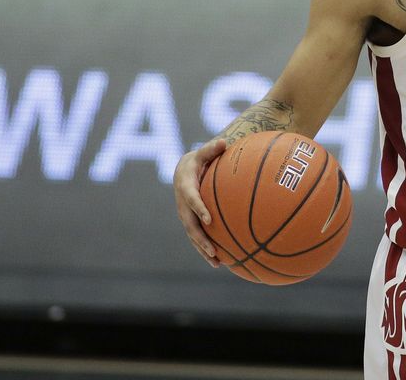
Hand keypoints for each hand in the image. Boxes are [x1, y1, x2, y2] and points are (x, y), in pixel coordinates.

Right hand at [173, 138, 227, 267]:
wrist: (183, 171)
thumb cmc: (198, 160)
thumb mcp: (203, 152)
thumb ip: (212, 148)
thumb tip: (223, 141)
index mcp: (185, 186)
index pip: (191, 199)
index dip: (199, 209)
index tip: (209, 220)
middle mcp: (182, 204)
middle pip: (190, 225)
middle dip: (201, 239)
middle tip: (213, 251)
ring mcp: (185, 215)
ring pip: (192, 236)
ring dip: (203, 250)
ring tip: (217, 263)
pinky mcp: (190, 221)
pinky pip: (197, 237)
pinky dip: (206, 249)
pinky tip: (220, 261)